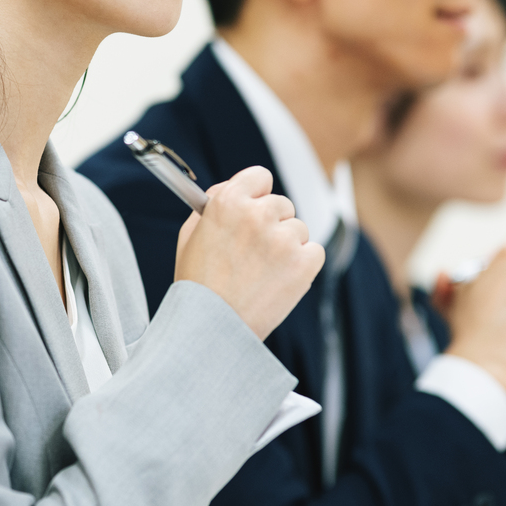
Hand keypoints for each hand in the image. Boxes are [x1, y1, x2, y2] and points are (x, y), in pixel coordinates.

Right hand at [173, 165, 324, 339]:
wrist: (211, 328)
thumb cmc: (198, 286)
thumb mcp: (190, 236)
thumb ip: (212, 205)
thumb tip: (232, 189)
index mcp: (228, 201)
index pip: (260, 176)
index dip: (257, 194)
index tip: (255, 207)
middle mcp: (257, 215)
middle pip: (282, 204)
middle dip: (272, 224)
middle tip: (255, 252)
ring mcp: (283, 239)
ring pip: (299, 229)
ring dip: (287, 246)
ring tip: (263, 273)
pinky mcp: (304, 263)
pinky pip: (315, 252)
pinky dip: (302, 265)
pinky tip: (280, 281)